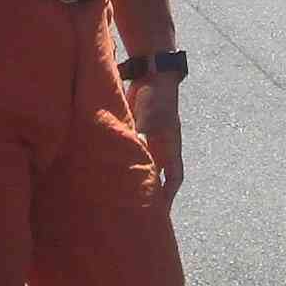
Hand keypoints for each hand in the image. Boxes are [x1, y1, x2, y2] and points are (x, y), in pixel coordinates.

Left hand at [133, 72, 184, 205]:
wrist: (153, 72)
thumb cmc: (156, 99)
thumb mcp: (148, 120)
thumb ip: (138, 137)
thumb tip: (127, 151)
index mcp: (170, 146)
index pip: (174, 177)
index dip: (169, 195)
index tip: (161, 213)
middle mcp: (162, 145)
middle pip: (159, 174)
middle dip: (151, 191)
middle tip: (138, 209)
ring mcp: (150, 137)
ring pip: (144, 163)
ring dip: (137, 176)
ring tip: (122, 193)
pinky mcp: (137, 127)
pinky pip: (132, 149)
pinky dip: (124, 158)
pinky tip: (111, 167)